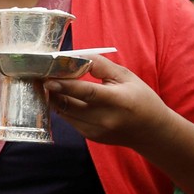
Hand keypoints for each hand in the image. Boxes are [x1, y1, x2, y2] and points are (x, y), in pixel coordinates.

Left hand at [44, 55, 174, 148]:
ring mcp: (96, 131)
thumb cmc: (140, 98)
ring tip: (51, 83)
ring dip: (55, 97)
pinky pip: (70, 119)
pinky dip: (64, 107)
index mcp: (117, 101)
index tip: (47, 79)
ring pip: (64, 112)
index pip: (87, 93)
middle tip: (43, 75)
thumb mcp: (126, 76)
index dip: (65, 86)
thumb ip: (100, 66)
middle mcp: (105, 119)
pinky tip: (65, 96)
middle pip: (68, 104)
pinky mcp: (90, 136)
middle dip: (52, 90)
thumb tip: (75, 57)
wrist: (151, 131)